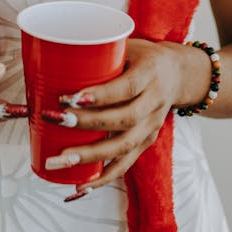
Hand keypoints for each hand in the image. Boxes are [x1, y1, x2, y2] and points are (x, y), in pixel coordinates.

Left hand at [42, 38, 205, 189]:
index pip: (126, 88)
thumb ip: (102, 56)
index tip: (68, 97)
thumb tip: (53, 63)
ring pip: (124, 146)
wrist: (178, 74)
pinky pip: (126, 164)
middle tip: (56, 121)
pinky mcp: (146, 142)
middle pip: (123, 119)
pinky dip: (103, 177)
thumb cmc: (143, 57)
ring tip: (61, 159)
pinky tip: (81, 184)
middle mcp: (154, 102)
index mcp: (150, 73)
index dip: (99, 95)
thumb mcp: (128, 46)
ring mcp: (152, 125)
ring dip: (91, 155)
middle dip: (87, 123)